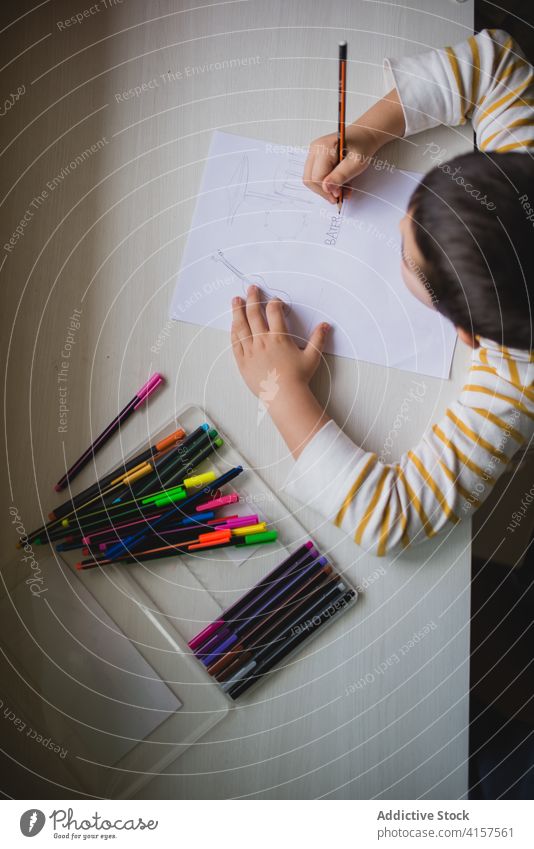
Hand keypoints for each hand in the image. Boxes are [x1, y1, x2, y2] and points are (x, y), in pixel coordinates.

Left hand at [231, 286, 329, 398]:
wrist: (284, 396)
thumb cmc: (298, 378)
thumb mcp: (312, 357)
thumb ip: (318, 339)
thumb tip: (326, 325)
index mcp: (279, 338)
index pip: (274, 312)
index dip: (274, 303)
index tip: (275, 301)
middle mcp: (263, 341)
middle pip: (254, 314)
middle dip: (253, 298)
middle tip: (252, 288)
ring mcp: (251, 351)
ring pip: (241, 326)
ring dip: (238, 310)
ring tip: (236, 299)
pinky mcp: (242, 361)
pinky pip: (235, 342)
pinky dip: (234, 331)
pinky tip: (233, 323)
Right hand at [303, 88, 404, 203]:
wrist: (364, 137)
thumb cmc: (362, 146)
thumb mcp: (356, 163)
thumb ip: (341, 176)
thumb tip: (326, 188)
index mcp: (323, 148)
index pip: (316, 178)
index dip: (327, 190)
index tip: (339, 195)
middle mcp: (314, 149)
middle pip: (310, 180)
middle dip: (325, 191)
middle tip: (340, 195)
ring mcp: (313, 153)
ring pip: (311, 180)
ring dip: (326, 189)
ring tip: (343, 189)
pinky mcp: (316, 159)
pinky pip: (315, 176)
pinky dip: (327, 184)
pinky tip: (339, 183)